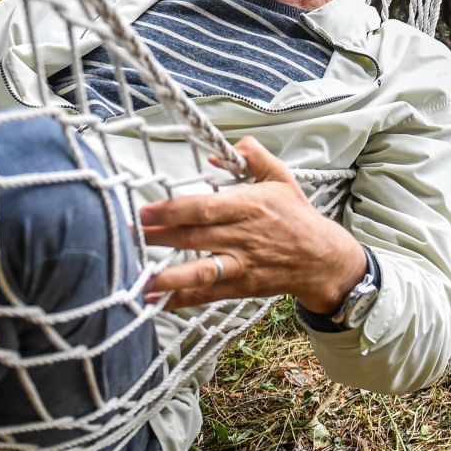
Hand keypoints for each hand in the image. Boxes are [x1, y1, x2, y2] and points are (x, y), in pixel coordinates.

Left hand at [140, 137, 366, 310]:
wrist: (321, 258)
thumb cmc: (297, 215)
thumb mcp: (280, 178)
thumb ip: (252, 157)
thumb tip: (218, 151)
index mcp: (250, 206)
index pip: (206, 208)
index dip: (173, 210)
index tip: (145, 209)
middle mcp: (243, 237)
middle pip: (194, 237)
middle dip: (158, 236)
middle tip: (128, 233)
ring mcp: (241, 265)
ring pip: (201, 271)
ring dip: (168, 275)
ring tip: (140, 277)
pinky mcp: (240, 287)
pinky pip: (207, 295)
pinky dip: (180, 299)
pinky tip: (155, 299)